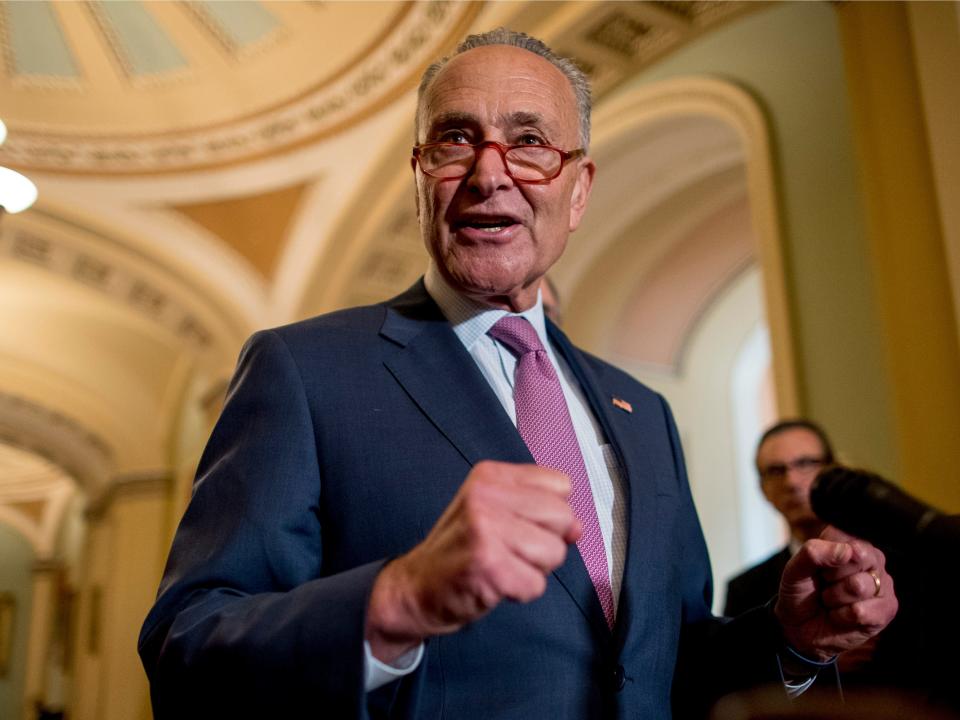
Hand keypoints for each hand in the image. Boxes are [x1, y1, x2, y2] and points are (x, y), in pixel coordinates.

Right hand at [365, 460, 580, 662]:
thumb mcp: (496, 514)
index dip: (550, 513)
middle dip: (546, 543)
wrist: (415, 588)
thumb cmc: (459, 551)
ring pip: (554, 552)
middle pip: (563, 517)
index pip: (561, 485)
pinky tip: (494, 583)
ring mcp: (485, 528)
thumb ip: (539, 512)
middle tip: (510, 550)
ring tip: (501, 565)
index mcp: (490, 476)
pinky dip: (520, 592)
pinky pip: (537, 584)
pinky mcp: (488, 565)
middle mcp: (486, 495)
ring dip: (533, 569)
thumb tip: (578, 527)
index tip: (521, 525)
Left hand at [775, 526, 897, 660]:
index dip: (824, 554)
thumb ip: (814, 552)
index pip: (843, 535)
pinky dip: (842, 616)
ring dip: (835, 598)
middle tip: (825, 585)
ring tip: (831, 601)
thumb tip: (847, 551)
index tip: (817, 567)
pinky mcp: (887, 609)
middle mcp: (871, 557)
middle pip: (857, 558)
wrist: (800, 628)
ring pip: (859, 586)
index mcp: (848, 540)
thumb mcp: (795, 569)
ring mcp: (882, 583)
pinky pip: (862, 611)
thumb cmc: (800, 592)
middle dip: (831, 576)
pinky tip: (840, 616)